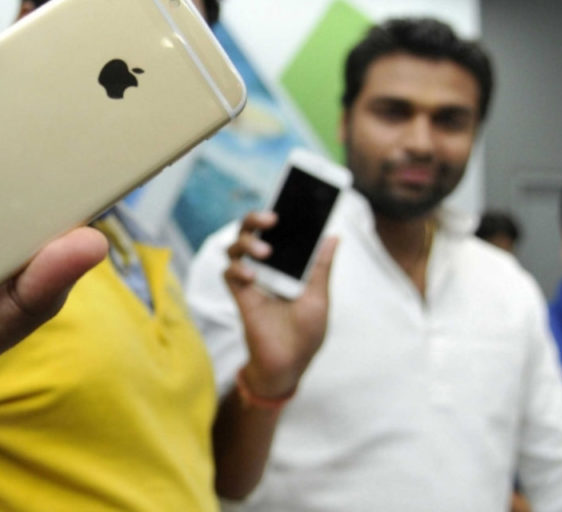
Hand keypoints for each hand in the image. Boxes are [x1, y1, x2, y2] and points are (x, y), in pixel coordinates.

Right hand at [223, 211, 336, 398]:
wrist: (288, 365)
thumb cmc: (306, 334)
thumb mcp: (319, 298)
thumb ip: (320, 267)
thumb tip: (332, 236)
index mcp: (288, 264)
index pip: (281, 230)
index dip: (281, 211)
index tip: (290, 196)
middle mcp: (267, 267)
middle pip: (252, 230)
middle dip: (256, 218)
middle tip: (272, 218)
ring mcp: (252, 280)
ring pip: (235, 246)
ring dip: (246, 241)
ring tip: (264, 250)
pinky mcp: (240, 295)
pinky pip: (229, 273)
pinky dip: (238, 269)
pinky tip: (251, 277)